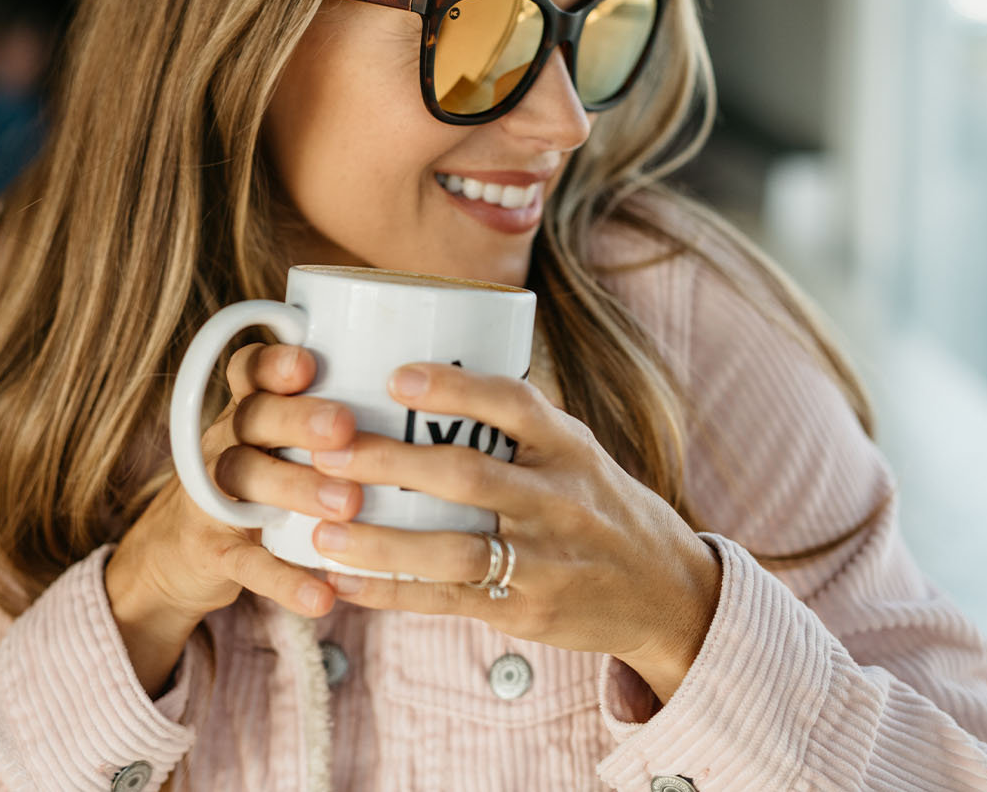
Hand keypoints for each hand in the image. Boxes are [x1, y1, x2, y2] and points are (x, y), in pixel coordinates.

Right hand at [106, 342, 364, 626]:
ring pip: (246, 480)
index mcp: (246, 410)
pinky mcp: (211, 551)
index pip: (249, 370)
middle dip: (299, 420)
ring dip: (297, 489)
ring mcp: (211, 495)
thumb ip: (324, 422)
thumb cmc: (255, 486)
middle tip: (345, 428)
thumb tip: (423, 402)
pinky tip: (322, 595)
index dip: (273, 363)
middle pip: (252, 417)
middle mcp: (223, 442)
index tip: (307, 365)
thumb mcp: (276, 445)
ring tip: (348, 504)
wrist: (173, 555)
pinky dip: (283, 579)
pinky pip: (247, 563)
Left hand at [306, 361, 721, 702]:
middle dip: (393, 463)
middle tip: (328, 451)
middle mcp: (559, 499)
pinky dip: (392, 594)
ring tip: (322, 532)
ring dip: (382, 542)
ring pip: (454, 550)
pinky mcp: (525, 610)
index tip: (394, 376)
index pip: (513, 403)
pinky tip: (342, 584)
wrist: (665, 592)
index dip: (453, 387)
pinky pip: (449, 601)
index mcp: (568, 446)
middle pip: (468, 475)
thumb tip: (410, 375)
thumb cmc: (596, 504)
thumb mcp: (574, 452)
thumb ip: (512, 424)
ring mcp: (544, 560)